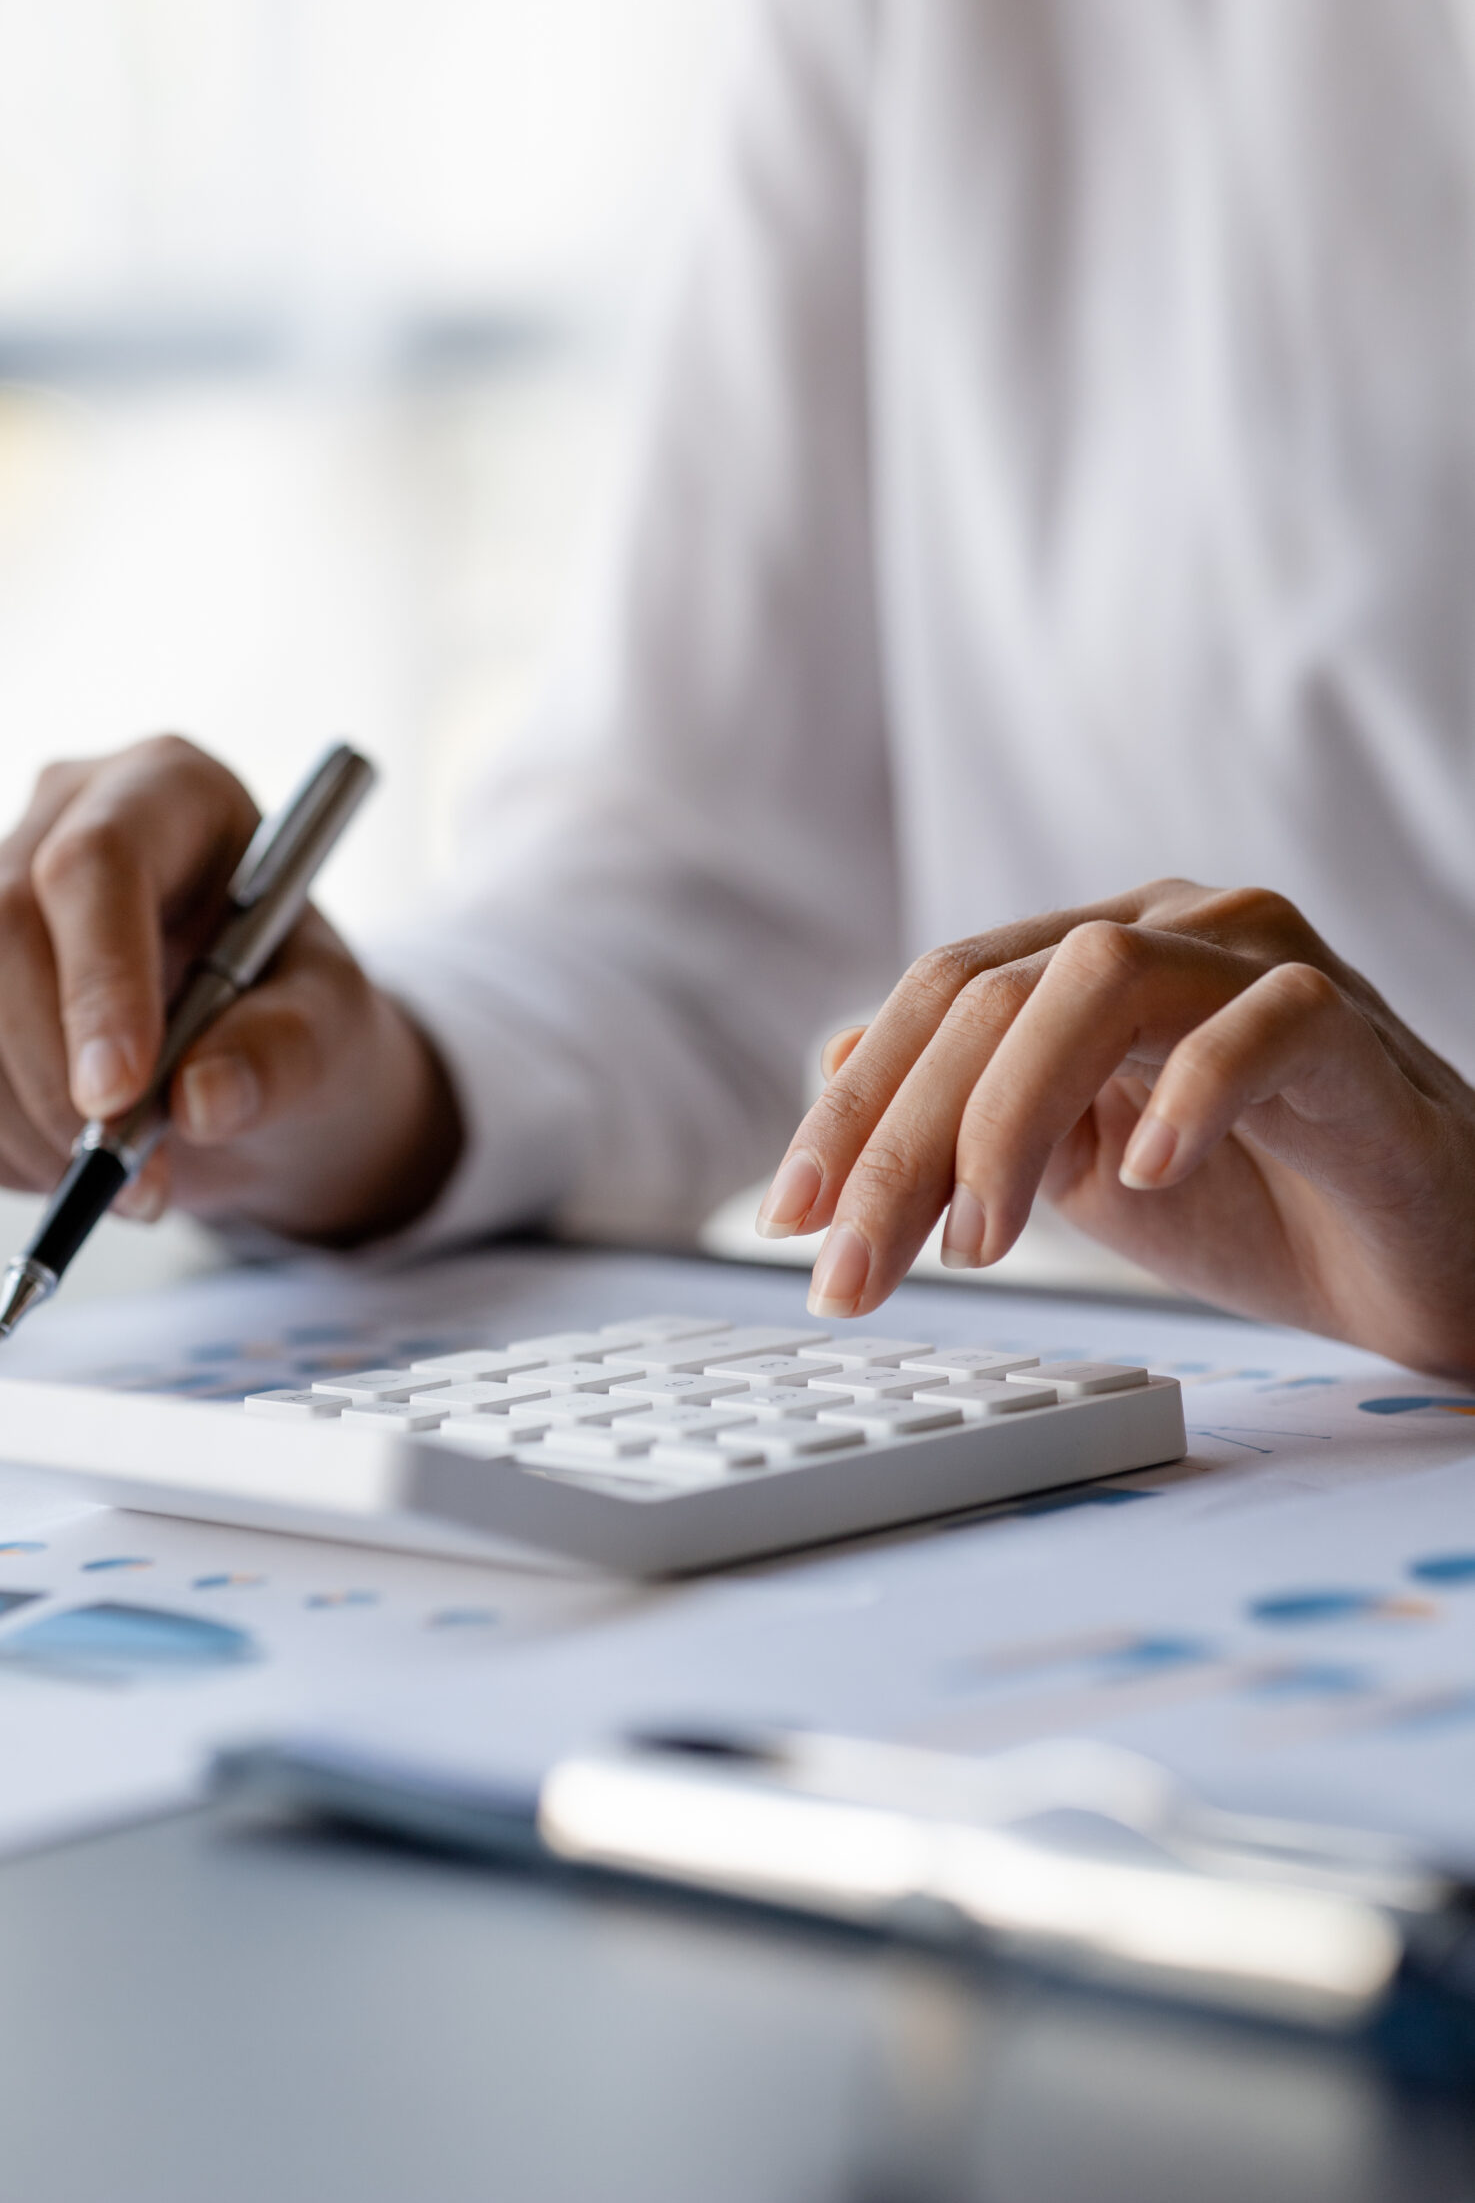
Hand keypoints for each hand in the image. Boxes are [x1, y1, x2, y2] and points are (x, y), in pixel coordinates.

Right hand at [0, 736, 460, 1238]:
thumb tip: (204, 1103)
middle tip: (134, 1177)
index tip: (121, 1097)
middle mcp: (54, 821)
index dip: (100, 980)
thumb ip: (286, 1051)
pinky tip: (77, 1159)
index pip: (97, 860)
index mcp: (166, 788)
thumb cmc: (294, 1008)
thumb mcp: (333, 1023)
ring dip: (28, 1128)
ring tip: (130, 1180)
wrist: (247, 1055)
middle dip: (54, 1075)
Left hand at [755, 879, 1474, 1375]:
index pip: (942, 995)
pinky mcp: (1354, 1029)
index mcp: (1097, 951)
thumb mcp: (1079, 1170)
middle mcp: (1173, 928)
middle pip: (991, 993)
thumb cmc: (1262, 1203)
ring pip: (1098, 980)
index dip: (855, 1106)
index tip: (792, 1223)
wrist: (1433, 1262)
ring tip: (982, 1241)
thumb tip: (834, 1077)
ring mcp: (1265, 963)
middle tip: (855, 1273)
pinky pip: (1267, 1022)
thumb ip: (972, 1118)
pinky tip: (1148, 1177)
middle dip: (899, 1140)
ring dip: (1008, 1116)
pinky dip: (1193, 1090)